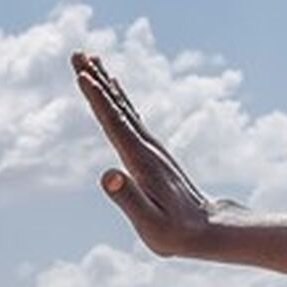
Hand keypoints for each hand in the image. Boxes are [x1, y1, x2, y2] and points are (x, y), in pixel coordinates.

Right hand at [72, 52, 222, 257]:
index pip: (115, 124)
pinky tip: (112, 87)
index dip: (98, 99)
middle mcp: (147, 147)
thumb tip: (108, 175)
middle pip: (117, 107)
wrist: (209, 229)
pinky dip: (118, 98)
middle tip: (77, 53)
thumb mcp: (151, 224)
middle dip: (96, 80)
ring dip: (105, 82)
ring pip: (124, 107)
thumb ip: (129, 199)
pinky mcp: (151, 152)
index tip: (81, 75)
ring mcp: (150, 147)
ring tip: (89, 59)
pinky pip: (130, 116)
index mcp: (141, 161)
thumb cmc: (178, 233)